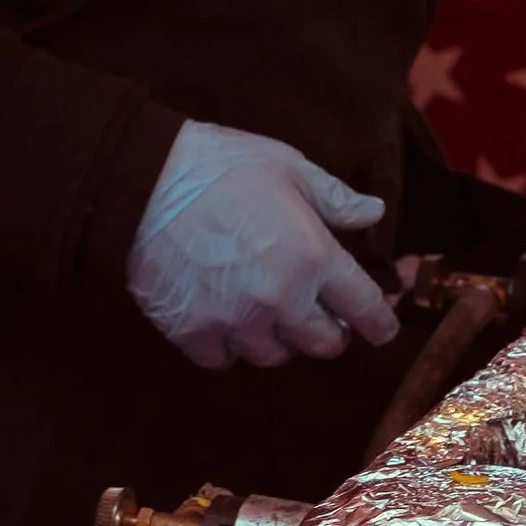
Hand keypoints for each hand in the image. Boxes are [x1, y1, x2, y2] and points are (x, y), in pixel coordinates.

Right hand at [125, 119, 399, 372]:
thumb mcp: (289, 168)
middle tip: (319, 314)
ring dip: (278, 338)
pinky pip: (223, 359)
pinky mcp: (192, 331)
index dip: (380, 321)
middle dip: (329, 331)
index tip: (382, 327)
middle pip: (323, 344)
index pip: (364, 307)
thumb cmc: (221, 166)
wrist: (142, 179)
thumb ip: (336, 199)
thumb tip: (374, 214)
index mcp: (312, 256)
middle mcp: (279, 298)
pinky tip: (225, 319)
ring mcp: (234, 320)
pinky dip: (229, 346)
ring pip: (274, 355)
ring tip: (267, 312)